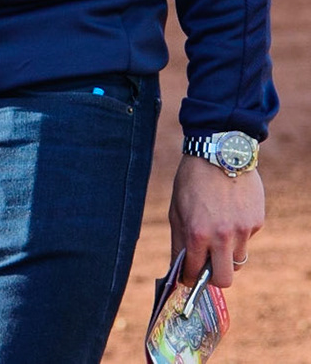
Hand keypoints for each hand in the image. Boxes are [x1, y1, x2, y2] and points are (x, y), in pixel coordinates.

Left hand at [170, 156, 263, 287]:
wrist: (219, 153)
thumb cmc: (192, 181)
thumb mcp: (177, 210)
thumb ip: (180, 240)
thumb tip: (180, 266)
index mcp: (197, 233)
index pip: (195, 273)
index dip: (189, 279)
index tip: (187, 278)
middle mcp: (222, 236)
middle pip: (224, 280)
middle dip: (214, 279)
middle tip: (206, 268)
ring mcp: (243, 230)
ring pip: (238, 260)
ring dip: (226, 254)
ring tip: (217, 233)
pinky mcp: (257, 222)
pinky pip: (247, 239)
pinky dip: (237, 234)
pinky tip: (229, 213)